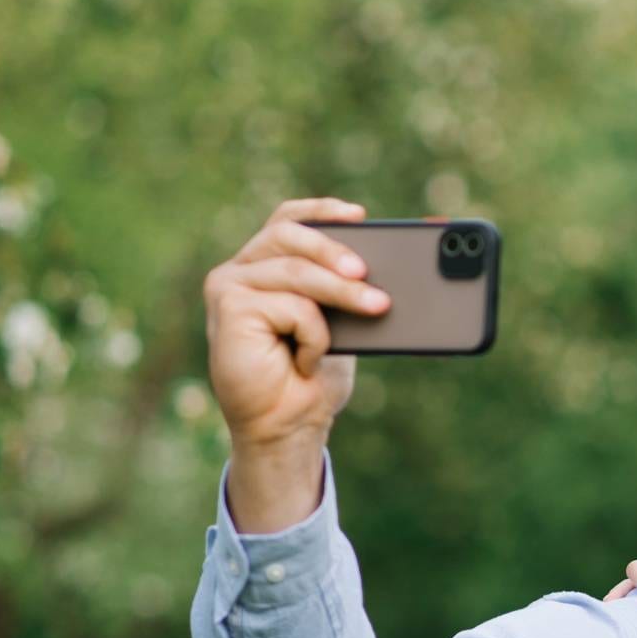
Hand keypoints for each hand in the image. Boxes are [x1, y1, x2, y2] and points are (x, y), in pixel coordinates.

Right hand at [203, 197, 389, 450]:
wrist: (288, 426)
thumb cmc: (314, 376)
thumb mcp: (344, 323)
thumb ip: (355, 287)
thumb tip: (407, 257)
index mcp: (267, 266)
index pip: (290, 220)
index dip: (322, 211)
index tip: (361, 216)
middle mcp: (242, 270)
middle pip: (290, 236)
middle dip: (336, 250)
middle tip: (371, 272)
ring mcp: (229, 285)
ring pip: (297, 271)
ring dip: (343, 293)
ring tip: (377, 307)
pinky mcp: (228, 307)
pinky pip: (292, 305)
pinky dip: (314, 335)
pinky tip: (306, 361)